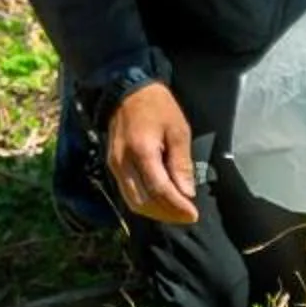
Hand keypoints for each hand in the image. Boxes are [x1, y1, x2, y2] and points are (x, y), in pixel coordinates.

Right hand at [105, 82, 200, 225]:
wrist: (127, 91)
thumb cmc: (158, 107)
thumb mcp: (178, 130)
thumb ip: (181, 163)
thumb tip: (187, 193)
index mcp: (142, 151)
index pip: (159, 189)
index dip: (177, 206)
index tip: (193, 214)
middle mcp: (123, 163)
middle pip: (143, 201)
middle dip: (166, 214)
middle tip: (186, 216)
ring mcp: (114, 165)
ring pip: (133, 201)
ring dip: (155, 212)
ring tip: (175, 212)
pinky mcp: (112, 165)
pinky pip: (127, 192)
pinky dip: (144, 202)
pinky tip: (160, 202)